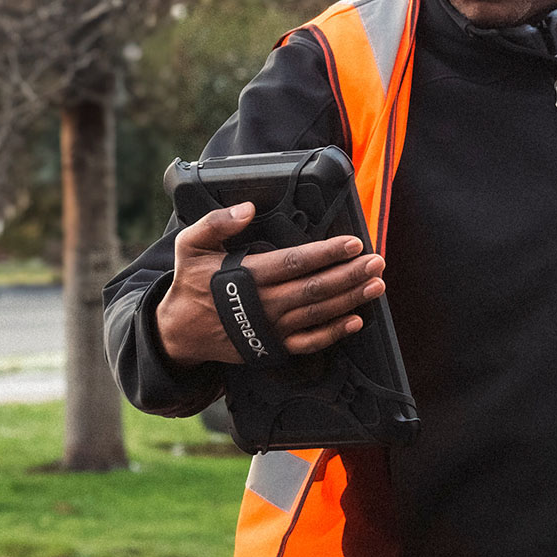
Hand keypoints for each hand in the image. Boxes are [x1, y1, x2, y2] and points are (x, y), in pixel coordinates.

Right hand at [156, 202, 384, 366]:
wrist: (180, 332)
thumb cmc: (191, 283)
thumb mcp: (192, 245)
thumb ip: (217, 224)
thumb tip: (248, 209)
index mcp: (248, 275)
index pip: (296, 262)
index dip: (327, 253)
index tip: (353, 244)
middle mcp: (264, 303)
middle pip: (315, 288)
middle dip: (349, 275)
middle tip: (376, 262)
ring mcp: (271, 328)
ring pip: (318, 313)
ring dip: (350, 299)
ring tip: (376, 285)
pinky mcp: (274, 347)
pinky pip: (309, 343)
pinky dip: (334, 332)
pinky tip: (356, 320)